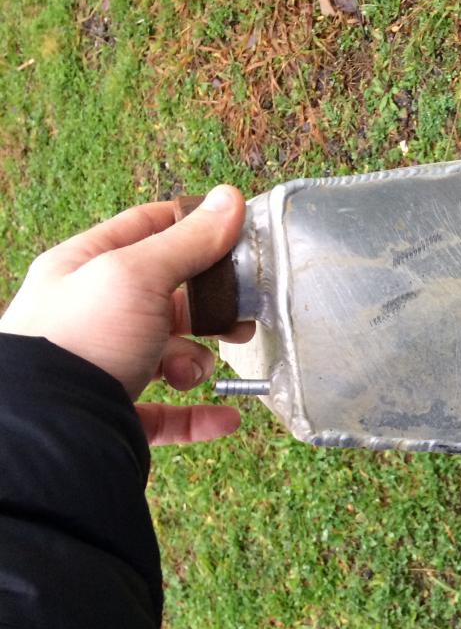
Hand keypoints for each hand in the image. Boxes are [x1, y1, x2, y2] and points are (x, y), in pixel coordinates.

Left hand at [0, 185, 254, 444]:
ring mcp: (104, 367)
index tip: (233, 230)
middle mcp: (91, 316)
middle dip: (207, 305)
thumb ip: (187, 242)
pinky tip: (227, 417)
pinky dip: (201, 414)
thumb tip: (230, 198)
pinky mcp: (117, 416)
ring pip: (169, 356)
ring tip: (195, 372)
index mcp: (84, 269)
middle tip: (240, 310)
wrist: (51, 430)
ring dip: (197, 362)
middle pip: (165, 297)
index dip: (190, 224)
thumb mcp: (137, 274)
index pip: (143, 229)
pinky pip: (169, 415)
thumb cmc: (81, 340)